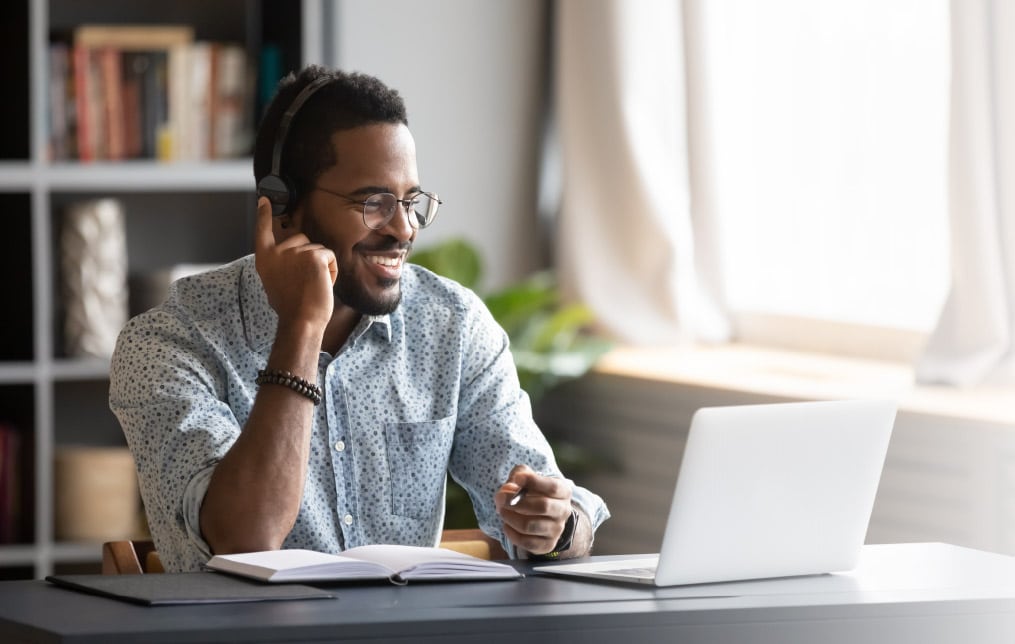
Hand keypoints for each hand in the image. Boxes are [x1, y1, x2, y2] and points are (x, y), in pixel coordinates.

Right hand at [253, 197, 337, 330]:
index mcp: (265, 258)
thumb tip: (291, 253)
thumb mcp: (275, 281)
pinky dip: (331, 271)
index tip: (265, 199)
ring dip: (321, 266)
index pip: (263, 230)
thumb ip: (280, 263)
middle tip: (304, 281)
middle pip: (300, 238)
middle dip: (308, 256)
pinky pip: (329, 256)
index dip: (265, 214)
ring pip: (317, 249)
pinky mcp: (314, 256)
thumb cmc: (291, 307)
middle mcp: (277, 252)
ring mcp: (295, 252)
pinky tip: (322, 284)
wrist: (301, 320)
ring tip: (312, 285)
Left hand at [495, 465, 572, 555]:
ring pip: (530, 526)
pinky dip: (511, 533)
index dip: (534, 482)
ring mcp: (557, 530)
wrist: (541, 515)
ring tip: (501, 510)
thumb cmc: (532, 491)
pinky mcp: (547, 545)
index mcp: (563, 491)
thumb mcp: (528, 477)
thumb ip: (519, 475)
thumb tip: (510, 487)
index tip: (517, 479)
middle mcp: (563, 511)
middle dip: (516, 502)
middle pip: (542, 506)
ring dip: (510, 517)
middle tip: (500, 498)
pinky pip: (526, 542)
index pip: (552, 487)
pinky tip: (506, 525)